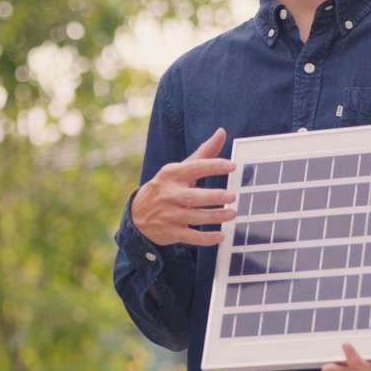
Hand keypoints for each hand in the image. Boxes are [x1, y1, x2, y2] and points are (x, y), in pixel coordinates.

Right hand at [129, 127, 237, 247]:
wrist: (137, 216)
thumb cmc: (165, 188)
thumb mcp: (179, 169)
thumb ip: (203, 153)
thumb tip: (222, 132)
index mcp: (172, 175)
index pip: (194, 168)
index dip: (213, 166)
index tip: (232, 166)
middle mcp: (169, 194)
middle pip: (192, 196)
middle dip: (212, 196)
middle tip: (231, 196)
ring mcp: (169, 214)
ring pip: (193, 217)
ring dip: (214, 217)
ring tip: (232, 214)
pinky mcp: (171, 232)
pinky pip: (190, 236)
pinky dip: (205, 239)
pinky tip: (220, 236)